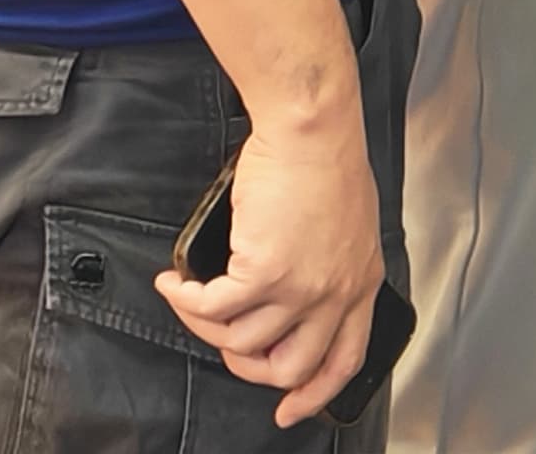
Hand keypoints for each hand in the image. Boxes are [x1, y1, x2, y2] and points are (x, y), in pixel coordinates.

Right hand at [157, 103, 383, 424]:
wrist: (313, 126)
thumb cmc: (327, 158)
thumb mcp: (349, 224)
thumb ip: (330, 264)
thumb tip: (292, 291)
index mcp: (360, 282)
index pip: (343, 360)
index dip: (312, 394)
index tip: (289, 410)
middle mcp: (334, 293)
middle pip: (289, 367)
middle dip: (247, 368)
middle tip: (225, 349)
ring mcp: (300, 287)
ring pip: (241, 340)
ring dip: (204, 327)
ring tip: (188, 299)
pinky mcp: (264, 271)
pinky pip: (213, 307)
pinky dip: (185, 300)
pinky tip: (174, 283)